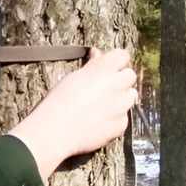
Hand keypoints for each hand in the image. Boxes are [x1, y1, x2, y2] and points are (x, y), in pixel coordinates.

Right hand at [9, 48, 137, 181]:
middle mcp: (115, 85)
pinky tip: (98, 121)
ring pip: (131, 97)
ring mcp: (120, 106)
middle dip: (120, 80)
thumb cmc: (57, 103)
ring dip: (121, 99)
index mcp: (102, 70)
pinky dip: (115, 119)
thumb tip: (98, 54)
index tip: (108, 68)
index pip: (122, 56)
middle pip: (130, 75)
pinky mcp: (121, 124)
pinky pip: (124, 118)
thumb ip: (91, 66)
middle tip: (104, 88)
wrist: (54, 132)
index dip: (115, 62)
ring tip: (101, 106)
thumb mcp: (71, 78)